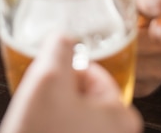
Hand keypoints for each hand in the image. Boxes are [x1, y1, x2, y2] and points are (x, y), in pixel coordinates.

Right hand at [0, 34, 142, 132]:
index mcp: (123, 114)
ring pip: (75, 121)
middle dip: (57, 99)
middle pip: (83, 98)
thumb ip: (60, 47)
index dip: (61, 74)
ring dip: (53, 119)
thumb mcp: (47, 79)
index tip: (43, 88)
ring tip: (37, 128)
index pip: (91, 73)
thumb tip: (65, 37)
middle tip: (38, 112)